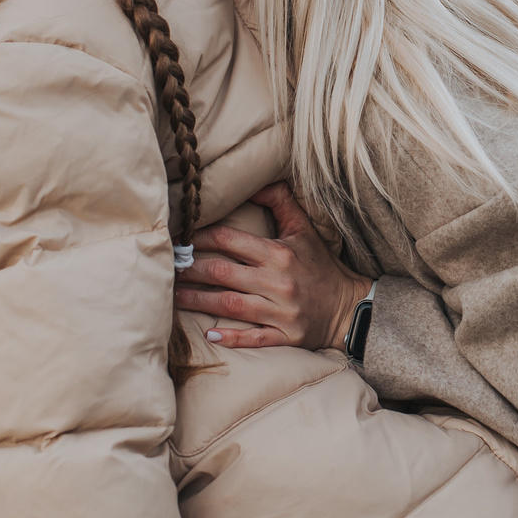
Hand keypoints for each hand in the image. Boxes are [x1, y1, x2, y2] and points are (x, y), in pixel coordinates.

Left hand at [175, 181, 370, 351]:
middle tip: (168, 269)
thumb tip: (256, 180)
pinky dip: (232, 337)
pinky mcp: (287, 336)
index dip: (200, 238)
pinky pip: (255, 337)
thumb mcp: (304, 229)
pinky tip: (209, 333)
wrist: (350, 306)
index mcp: (279, 253)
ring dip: (198, 301)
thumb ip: (280, 201)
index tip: (181, 239)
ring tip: (173, 296)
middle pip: (222, 273)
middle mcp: (278, 282)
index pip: (230, 241)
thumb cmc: (320, 265)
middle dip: (190, 270)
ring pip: (230, 305)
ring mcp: (282, 311)